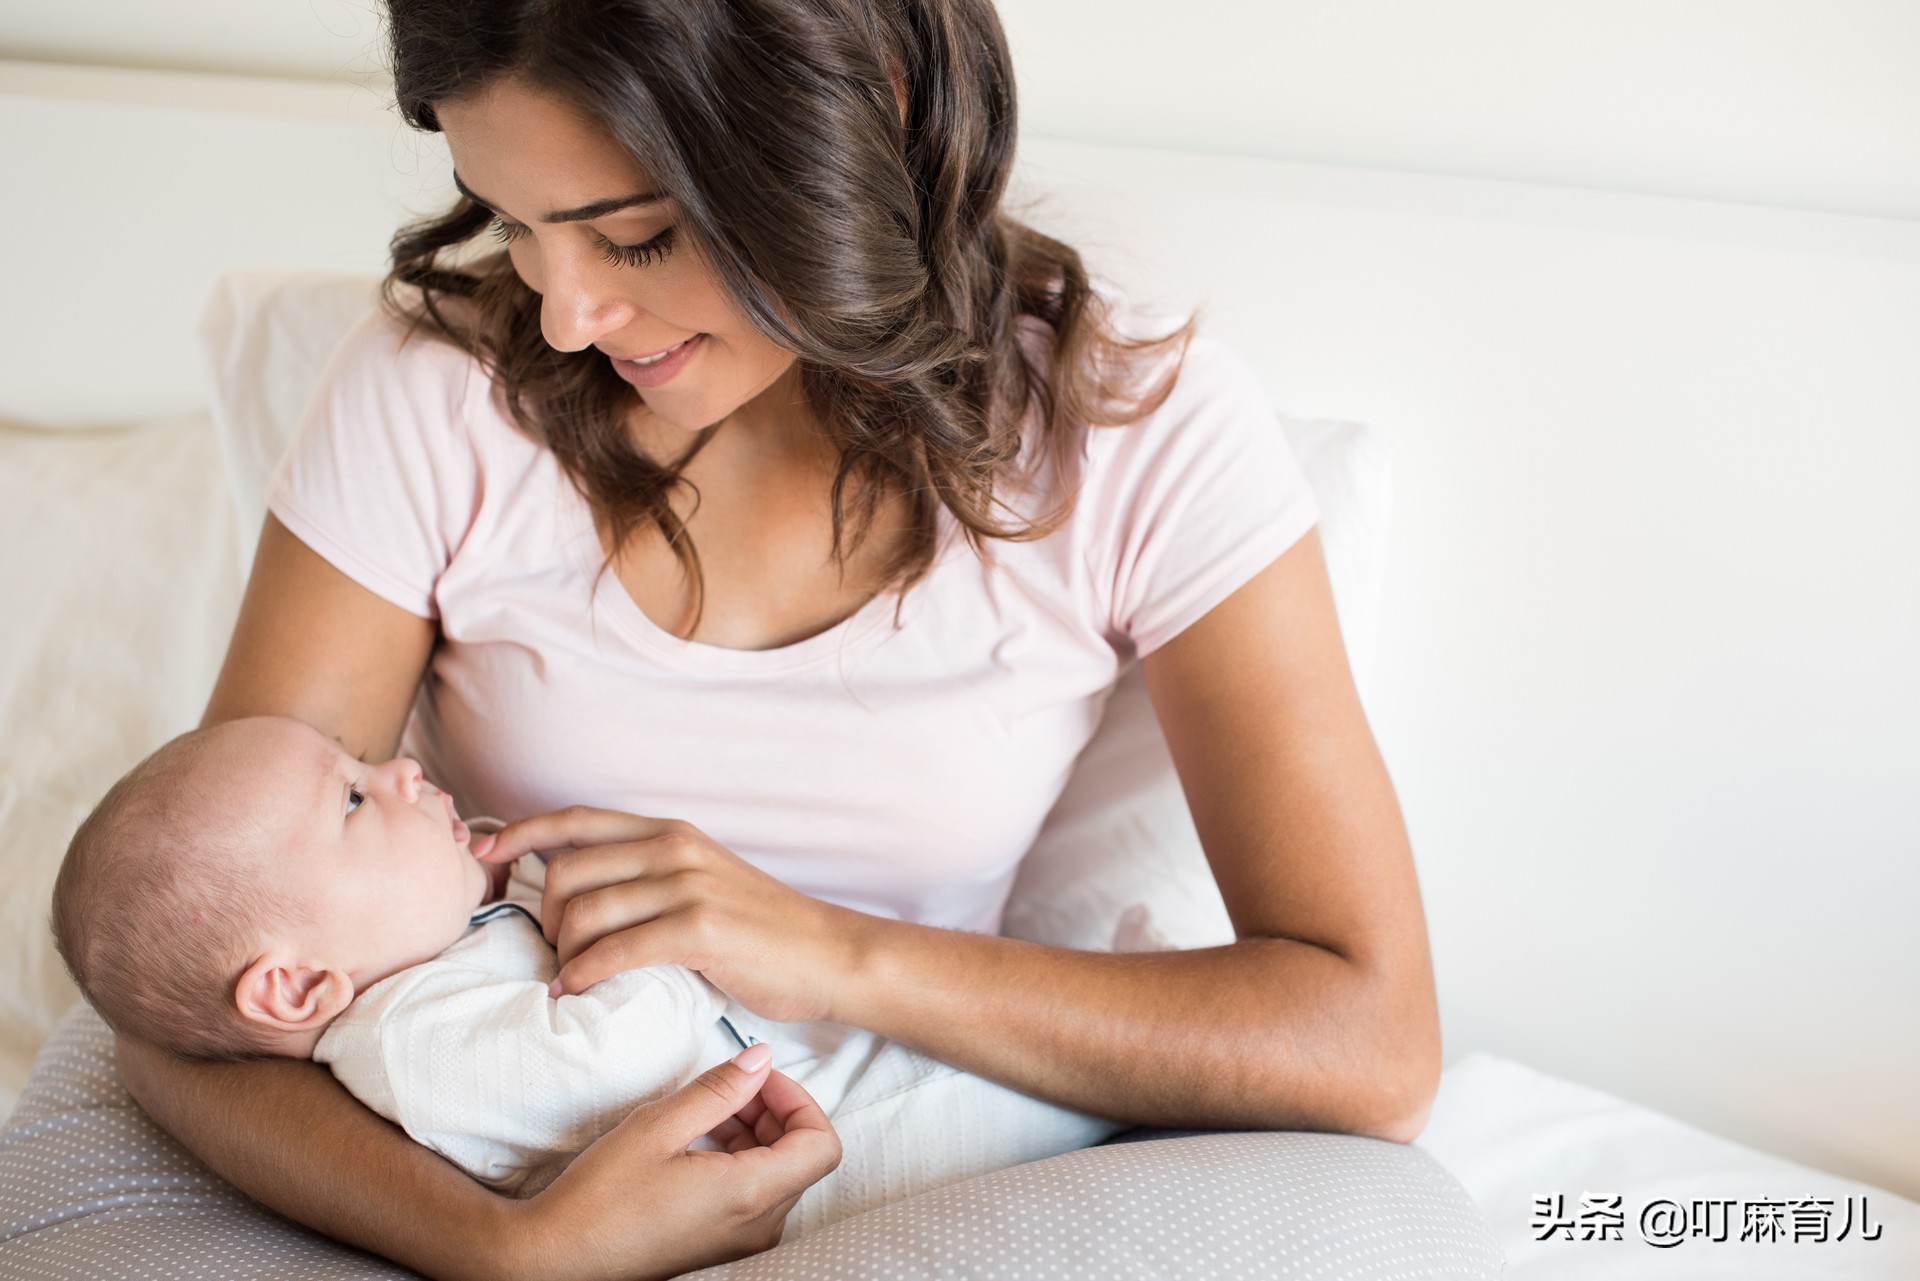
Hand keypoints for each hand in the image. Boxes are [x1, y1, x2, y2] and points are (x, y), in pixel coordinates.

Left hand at [474, 808, 867, 1020]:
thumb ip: (649, 876)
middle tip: (554, 952)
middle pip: (567, 871)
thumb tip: (581, 893)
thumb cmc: (762, 930)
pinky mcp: (699, 928)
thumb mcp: (703, 881)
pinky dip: (583, 973)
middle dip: (544, 917)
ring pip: (583, 912)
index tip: (486, 854)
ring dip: (561, 952)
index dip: (523, 833)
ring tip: (568, 977)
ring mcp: (688, 885)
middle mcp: (675, 848)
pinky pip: (614, 949)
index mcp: (672, 832)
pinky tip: (574, 991)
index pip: (579, 820)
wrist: (828, 954)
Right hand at [502, 1044, 840, 1280]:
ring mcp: (742, 1241)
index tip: (761, 1078)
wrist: (557, 1259)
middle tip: (733, 1085)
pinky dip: (743, 1159)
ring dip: (758, 1133)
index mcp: (750, 1196)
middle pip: (803, 1157)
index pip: (822, 1144)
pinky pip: (756, 1196)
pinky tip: (701, 1141)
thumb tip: (761, 1059)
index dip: (800, 1100)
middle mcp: (758, 1226)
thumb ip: (720, 1090)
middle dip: (776, 1111)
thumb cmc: (600, 1198)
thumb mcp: (659, 1127)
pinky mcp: (723, 1245)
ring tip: (710, 1110)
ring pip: (781, 1175)